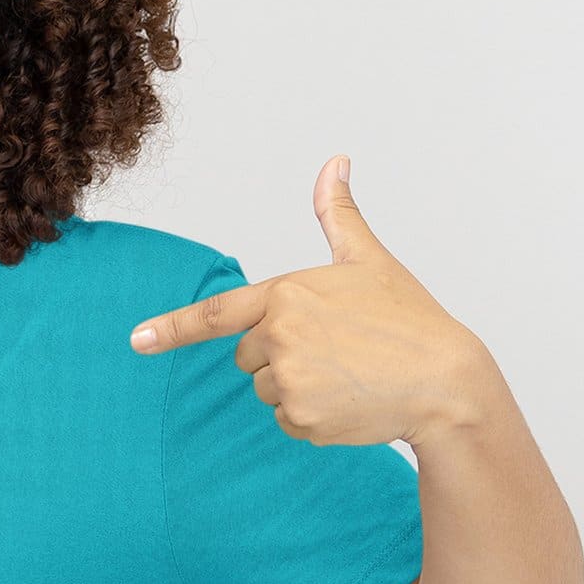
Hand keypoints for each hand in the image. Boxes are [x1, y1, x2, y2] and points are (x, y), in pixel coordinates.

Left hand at [127, 155, 486, 448]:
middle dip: (282, 354)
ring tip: (349, 375)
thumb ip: (337, 215)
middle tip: (337, 350)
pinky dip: (313, 417)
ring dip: (299, 387)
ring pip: (266, 389)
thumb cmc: (410, 319)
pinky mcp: (301, 418)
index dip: (172, 328)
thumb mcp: (369, 260)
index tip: (136, 340)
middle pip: (248, 355)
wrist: (447, 384)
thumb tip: (334, 162)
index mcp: (288, 294)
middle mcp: (280, 336)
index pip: (218, 313)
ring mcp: (289, 380)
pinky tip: (350, 402)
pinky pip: (286, 421)